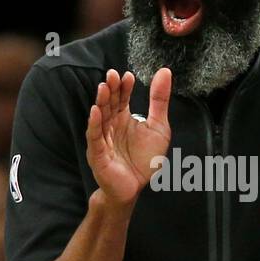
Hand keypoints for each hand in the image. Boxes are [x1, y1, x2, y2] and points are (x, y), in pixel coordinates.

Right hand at [85, 67, 171, 206]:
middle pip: (110, 104)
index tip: (128, 75)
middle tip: (113, 75)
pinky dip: (94, 124)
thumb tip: (165, 72)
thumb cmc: (144, 159)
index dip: (124, 87)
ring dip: (101, 102)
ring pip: (100, 117)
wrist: (135, 188)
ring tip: (104, 87)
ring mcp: (103, 139)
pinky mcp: (98, 153)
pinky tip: (95, 111)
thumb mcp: (158, 127)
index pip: (122, 98)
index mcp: (123, 118)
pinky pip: (94, 137)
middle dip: (111, 89)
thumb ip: (159, 101)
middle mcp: (111, 126)